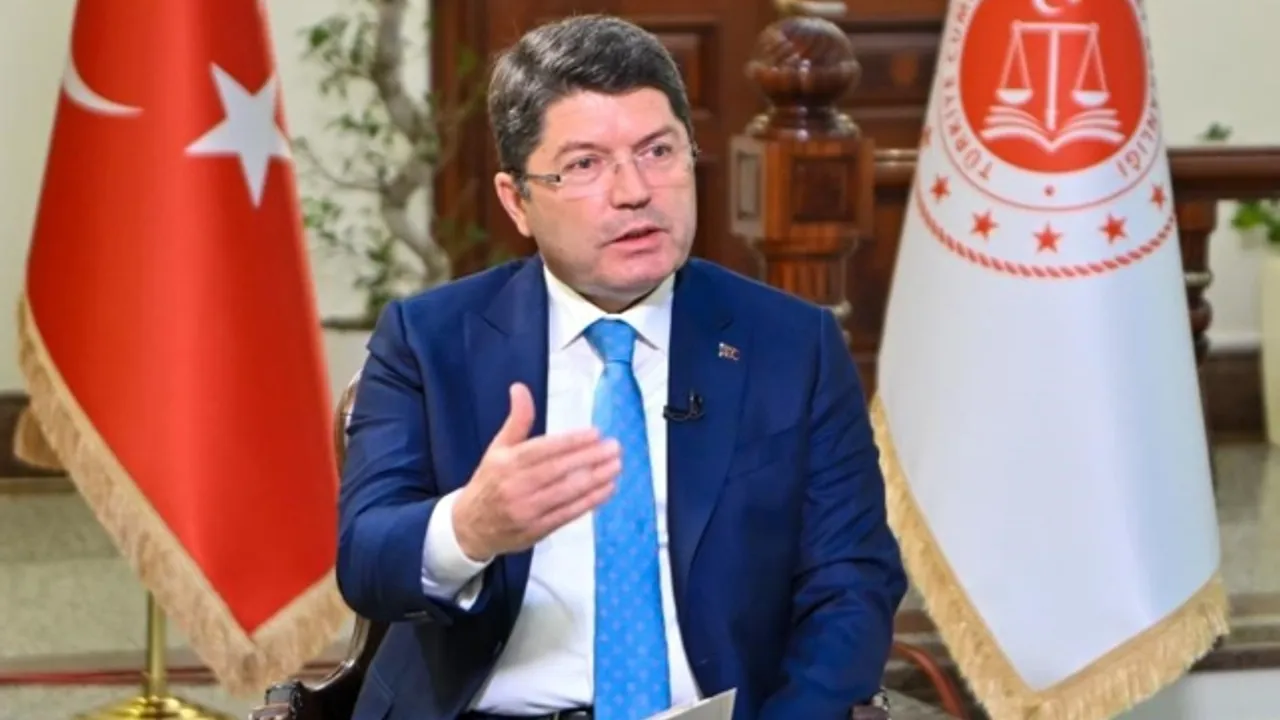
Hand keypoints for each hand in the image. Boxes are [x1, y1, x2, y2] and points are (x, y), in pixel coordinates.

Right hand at [453, 382, 619, 559]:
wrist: (471, 527)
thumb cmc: (490, 482)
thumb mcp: (498, 448)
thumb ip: (516, 420)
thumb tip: (520, 388)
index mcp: (506, 463)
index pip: (543, 449)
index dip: (571, 441)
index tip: (596, 433)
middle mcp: (516, 486)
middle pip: (558, 470)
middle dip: (590, 458)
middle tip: (614, 447)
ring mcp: (527, 510)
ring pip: (566, 492)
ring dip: (595, 479)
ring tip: (616, 466)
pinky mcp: (537, 530)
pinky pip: (567, 514)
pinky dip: (589, 502)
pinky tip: (607, 489)